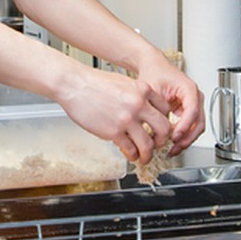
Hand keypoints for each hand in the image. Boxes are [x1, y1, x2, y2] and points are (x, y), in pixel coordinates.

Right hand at [55, 67, 176, 164]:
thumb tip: (144, 110)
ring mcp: (127, 119)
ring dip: (148, 154)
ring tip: (144, 157)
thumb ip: (137, 95)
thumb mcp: (123, 82)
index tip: (160, 129)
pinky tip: (129, 154)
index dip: (165, 122)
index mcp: (143, 90)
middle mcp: (139, 104)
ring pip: (148, 144)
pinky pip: (130, 149)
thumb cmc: (94, 83)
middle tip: (157, 145)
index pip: (166, 110)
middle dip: (162, 141)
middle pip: (164, 129)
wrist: (74, 84)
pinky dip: (132, 155)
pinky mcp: (114, 132)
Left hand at [134, 52, 205, 154]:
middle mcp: (195, 96)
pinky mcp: (189, 109)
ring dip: (186, 140)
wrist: (153, 65)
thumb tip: (155, 130)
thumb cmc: (154, 72)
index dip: (184, 127)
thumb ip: (156, 110)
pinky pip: (190, 126)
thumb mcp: (152, 91)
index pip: (192, 112)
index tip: (174, 137)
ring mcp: (194, 103)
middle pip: (198, 123)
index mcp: (189, 89)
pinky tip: (172, 142)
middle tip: (174, 148)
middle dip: (187, 138)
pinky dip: (183, 135)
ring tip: (172, 149)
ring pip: (197, 127)